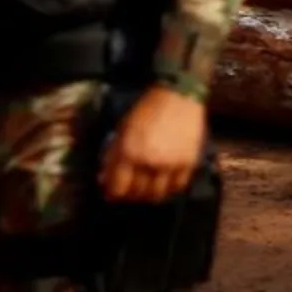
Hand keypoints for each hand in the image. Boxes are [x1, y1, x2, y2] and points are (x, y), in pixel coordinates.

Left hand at [101, 87, 207, 203]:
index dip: (113, 193)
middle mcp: (149, 161)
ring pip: (157, 194)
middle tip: (129, 190)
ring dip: (149, 195)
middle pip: (137, 193)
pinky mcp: (188, 163)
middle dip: (130, 194)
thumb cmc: (146, 110)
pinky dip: (169, 189)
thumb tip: (104, 180)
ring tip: (146, 189)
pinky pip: (177, 186)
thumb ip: (113, 156)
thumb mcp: (122, 129)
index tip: (112, 192)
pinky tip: (164, 183)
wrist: (179, 96)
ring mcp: (170, 164)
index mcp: (129, 151)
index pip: (118, 187)